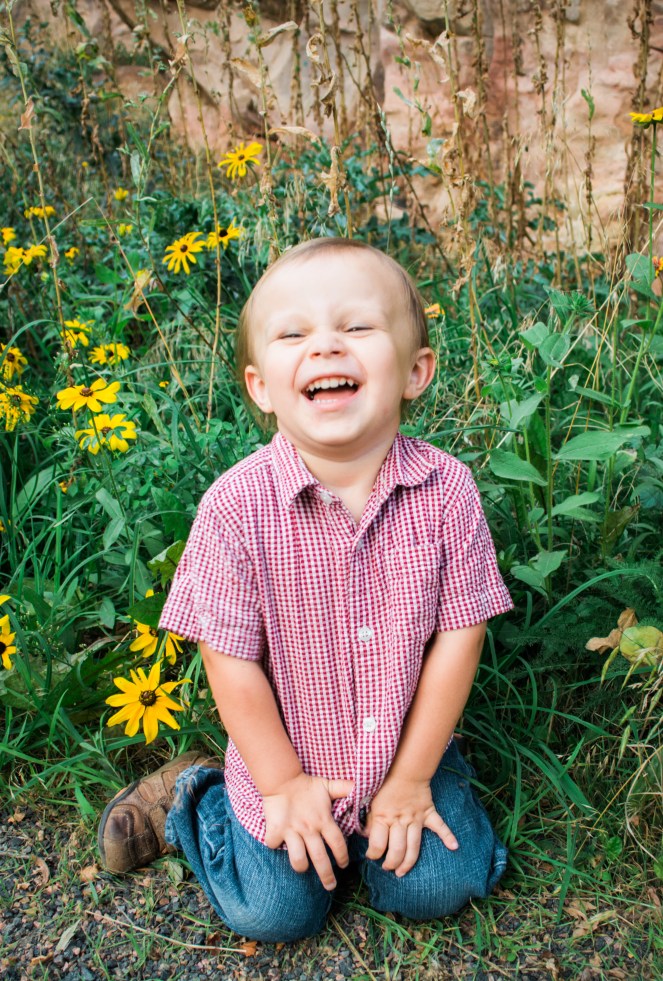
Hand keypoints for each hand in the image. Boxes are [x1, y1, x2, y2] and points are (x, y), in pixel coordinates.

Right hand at [263, 773, 352, 889]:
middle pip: (321, 859)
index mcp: (324, 821)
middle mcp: (310, 829)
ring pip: (298, 859)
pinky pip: (274, 845)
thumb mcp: (328, 786)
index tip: (344, 865)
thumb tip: (360, 786)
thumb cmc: (307, 785)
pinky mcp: (276, 830)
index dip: (343, 857)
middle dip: (327, 876)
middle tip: (331, 887)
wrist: (283, 779)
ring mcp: (292, 831)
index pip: (338, 844)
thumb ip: (344, 788)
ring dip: (301, 866)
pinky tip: (277, 843)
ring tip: (303, 867)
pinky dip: (275, 845)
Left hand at [365, 776, 457, 876]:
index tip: (371, 856)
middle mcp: (399, 820)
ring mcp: (415, 818)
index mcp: (382, 816)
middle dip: (391, 863)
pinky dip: (448, 836)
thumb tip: (366, 836)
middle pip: (397, 849)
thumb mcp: (370, 801)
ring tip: (402, 872)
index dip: (372, 854)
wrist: (404, 769)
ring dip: (408, 862)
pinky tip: (454, 846)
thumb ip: (368, 820)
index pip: (377, 844)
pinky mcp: (428, 813)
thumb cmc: (384, 785)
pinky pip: (439, 826)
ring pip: (414, 846)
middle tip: (388, 868)